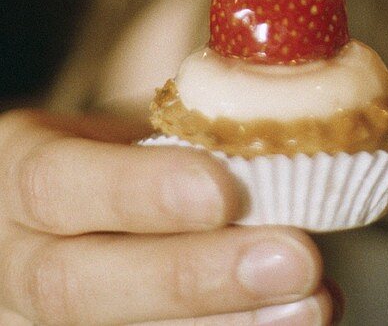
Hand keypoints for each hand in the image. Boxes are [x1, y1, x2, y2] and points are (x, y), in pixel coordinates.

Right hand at [0, 109, 338, 324]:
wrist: (89, 210)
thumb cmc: (125, 157)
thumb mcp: (136, 126)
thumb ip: (191, 133)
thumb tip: (293, 127)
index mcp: (20, 170)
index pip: (55, 184)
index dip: (137, 191)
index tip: (222, 189)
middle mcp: (13, 260)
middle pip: (76, 286)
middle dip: (192, 277)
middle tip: (294, 257)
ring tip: (311, 303)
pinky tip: (295, 323)